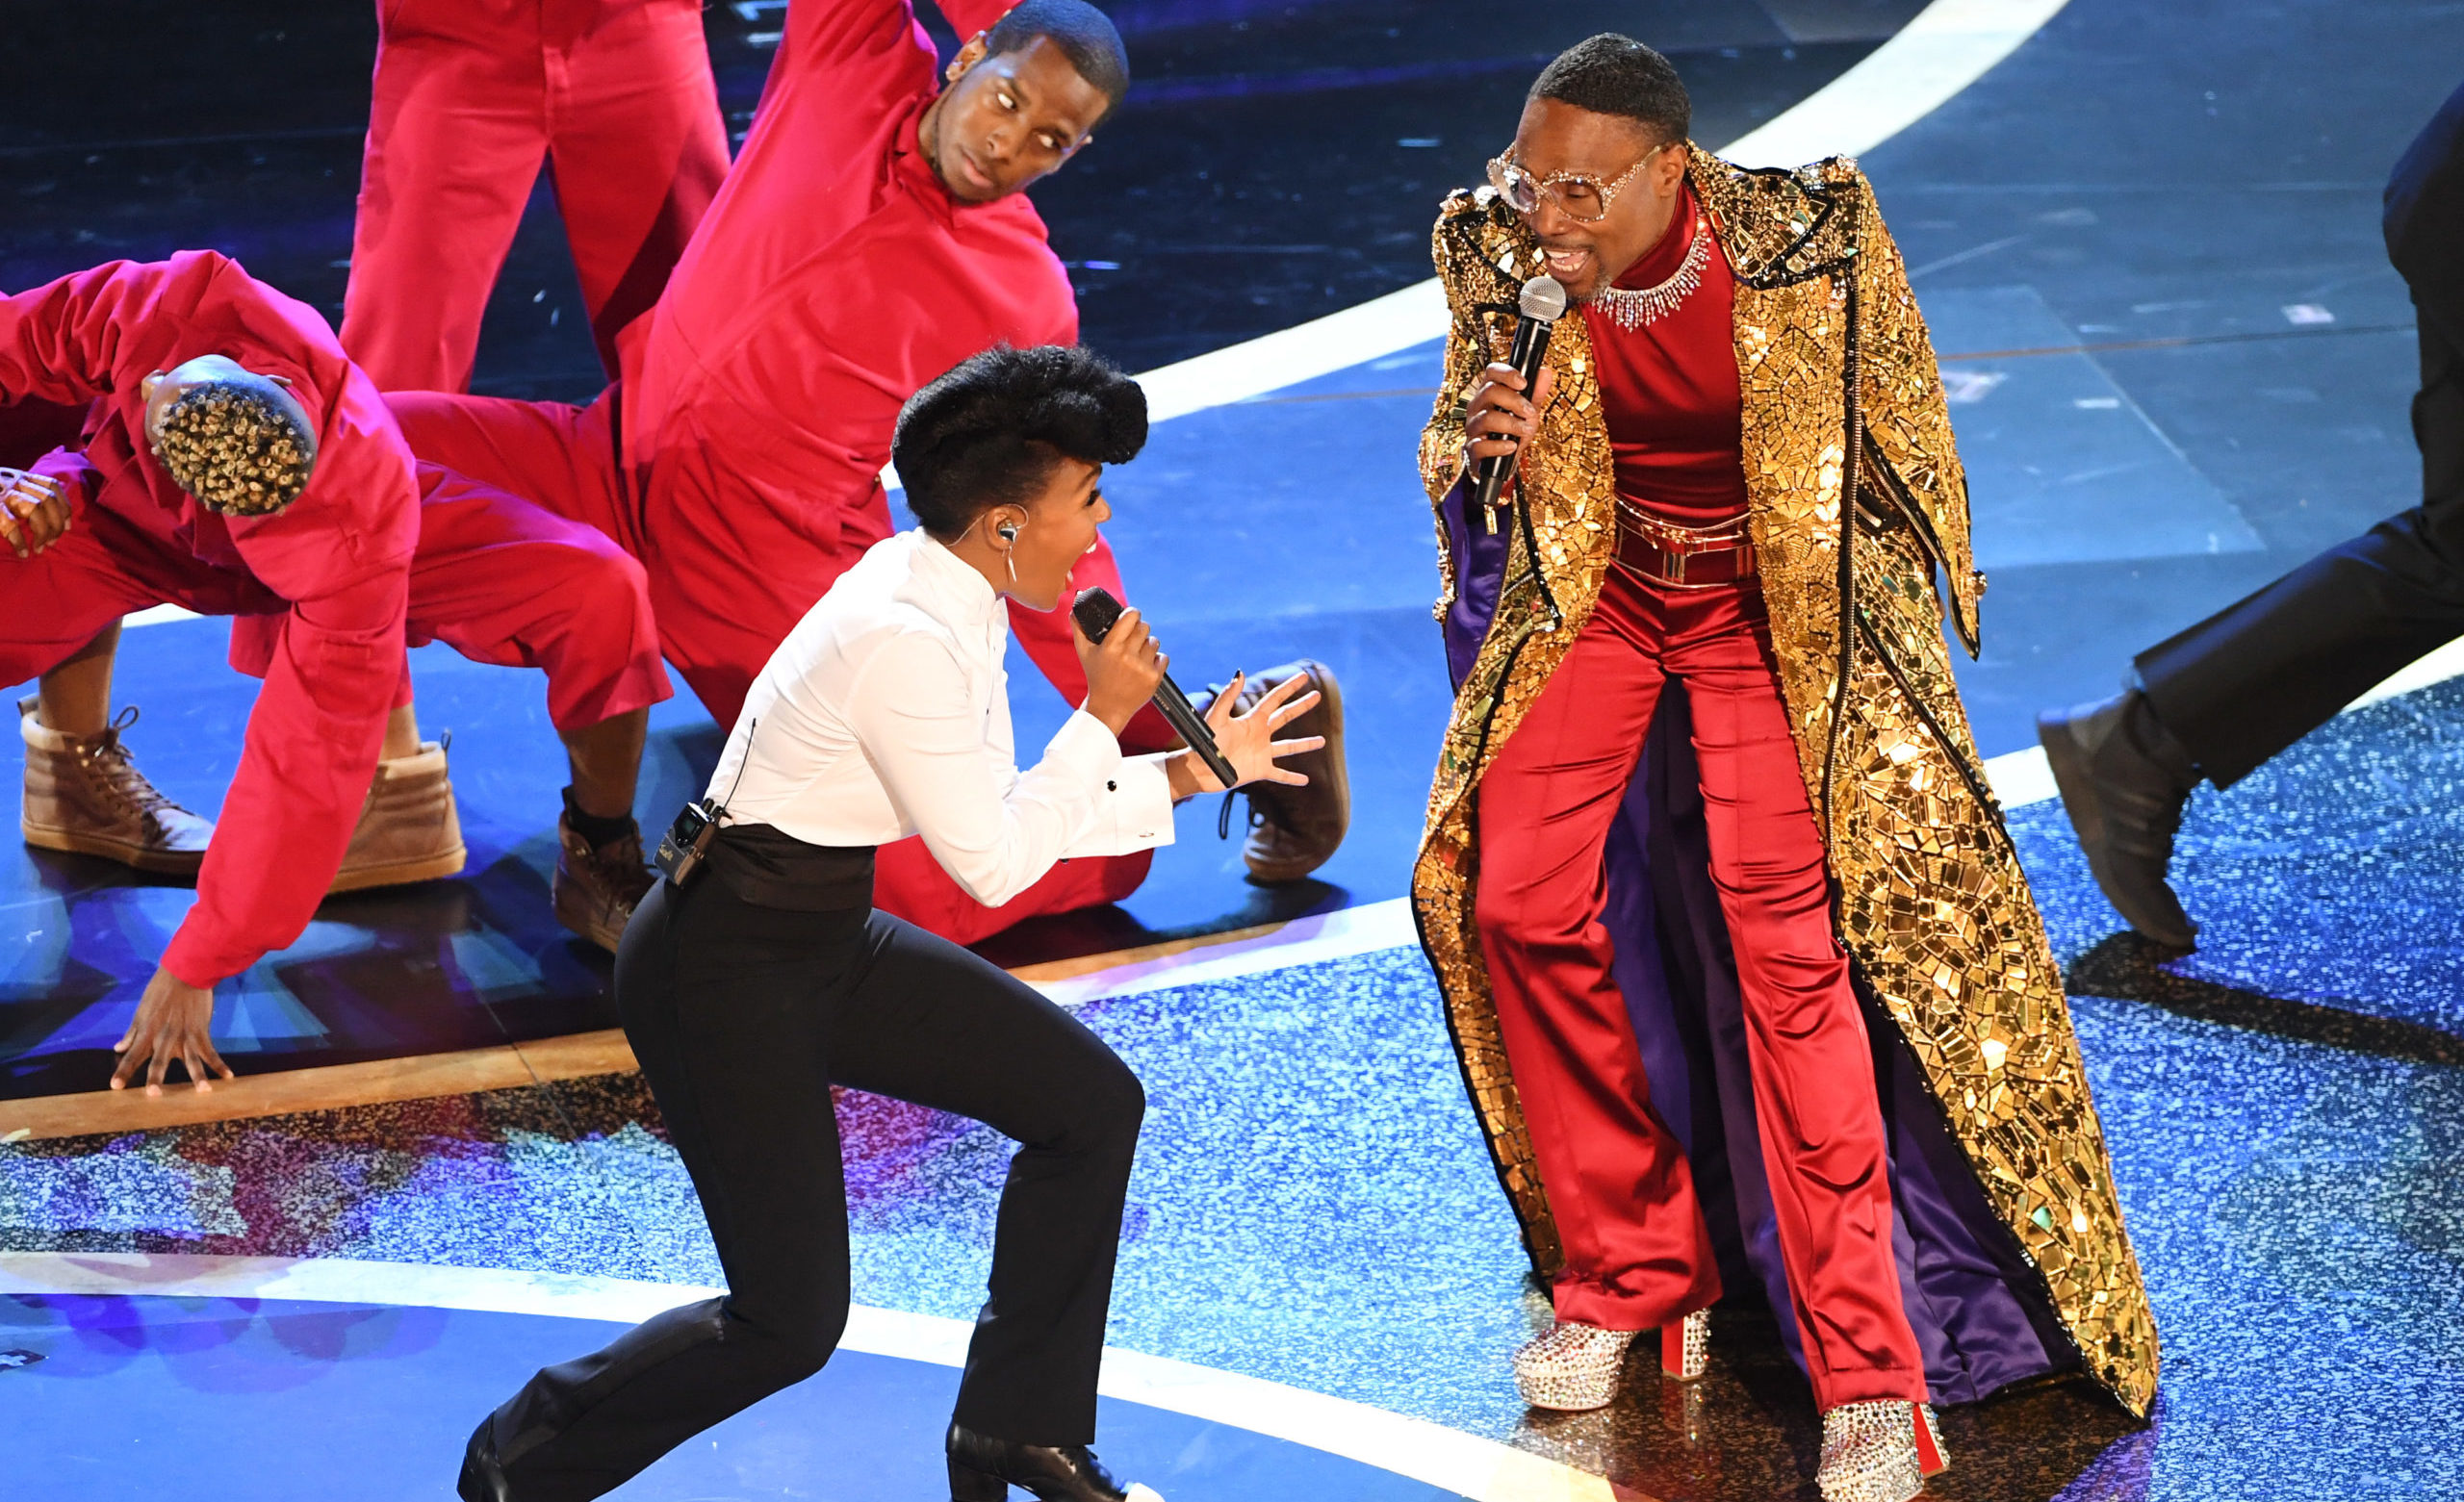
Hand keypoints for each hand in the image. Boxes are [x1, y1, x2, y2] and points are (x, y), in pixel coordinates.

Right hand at [0, 467, 74, 558]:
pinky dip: (20, 541)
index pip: (52, 486)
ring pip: (33, 509)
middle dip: (56, 524)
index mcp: (17, 476)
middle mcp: (11, 482)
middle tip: (53, 542)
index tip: (68, 525)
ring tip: (39, 548)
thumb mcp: (2, 486)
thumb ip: (22, 493)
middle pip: (47, 500)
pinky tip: (22, 551)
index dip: (64, 507)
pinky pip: (10, 525)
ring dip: (42, 532)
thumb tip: (52, 517)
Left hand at [111, 964, 234, 1095]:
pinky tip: (228, 1076)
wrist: (186, 973)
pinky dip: (219, 1064)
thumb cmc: (160, 991)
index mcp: (147, 1032)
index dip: (123, 1071)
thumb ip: (132, 1032)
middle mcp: (165, 1037)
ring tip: (203, 1091)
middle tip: (153, 1095)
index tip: (115, 1087)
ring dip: (198, 1076)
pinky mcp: (201, 1031)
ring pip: (191, 1059)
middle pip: (159, 1061)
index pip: (132, 1055)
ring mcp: (185, 1035)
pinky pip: (211, 1051)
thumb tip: (118, 1048)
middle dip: (156, 1078)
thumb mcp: (141, 1011)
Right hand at [1074, 606, 1166, 735]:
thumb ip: (1078, 629)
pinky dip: (1157, 660)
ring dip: (1147, 645)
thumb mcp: (1084, 653)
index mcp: (1111, 646)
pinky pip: (1163, 657)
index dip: (1132, 614)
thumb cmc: (1096, 677)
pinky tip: (1145, 665)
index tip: (1131, 617)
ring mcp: (1142, 667)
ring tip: (1137, 655)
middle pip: (1144, 627)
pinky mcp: (1154, 678)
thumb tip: (1074, 610)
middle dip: (1139, 630)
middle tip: (1132, 639)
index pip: (1131, 616)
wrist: (1108, 707)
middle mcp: (1127, 655)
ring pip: (1154, 642)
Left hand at [1171, 670, 1325, 795]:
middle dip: (1301, 706)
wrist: (1198, 770)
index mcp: (1252, 720)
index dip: (1289, 687)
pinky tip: (1305, 780)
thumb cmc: (1204, 743)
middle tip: (1317, 696)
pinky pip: (1280, 775)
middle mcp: (1259, 734)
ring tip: (1322, 741)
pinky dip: (1292, 778)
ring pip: (1288, 747)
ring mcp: (1261, 753)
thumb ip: (1228, 696)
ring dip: (1305, 744)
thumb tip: (1240, 672)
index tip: (1303, 676)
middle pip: (1285, 717)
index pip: (1274, 699)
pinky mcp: (1260, 771)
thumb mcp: (1217, 718)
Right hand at [1461, 362, 1556, 496]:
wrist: (1501, 462)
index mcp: (1488, 393)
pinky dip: (1499, 446)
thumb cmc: (1511, 432)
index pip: (1491, 372)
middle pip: (1489, 392)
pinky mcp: (1472, 449)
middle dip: (1514, 401)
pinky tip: (1512, 446)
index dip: (1507, 373)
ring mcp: (1473, 427)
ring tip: (1526, 431)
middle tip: (1530, 412)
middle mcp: (1477, 407)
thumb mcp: (1528, 411)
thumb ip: (1536, 393)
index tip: (1523, 383)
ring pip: (1486, 418)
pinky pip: (1481, 445)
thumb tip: (1545, 372)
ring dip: (1511, 424)